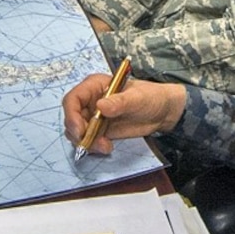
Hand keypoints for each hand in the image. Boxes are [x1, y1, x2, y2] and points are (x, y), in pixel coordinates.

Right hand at [61, 73, 185, 154]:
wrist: (162, 112)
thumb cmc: (150, 97)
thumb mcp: (136, 98)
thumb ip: (119, 102)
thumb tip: (100, 106)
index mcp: (94, 86)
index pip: (73, 99)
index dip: (71, 115)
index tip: (80, 130)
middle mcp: (90, 101)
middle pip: (72, 118)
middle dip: (78, 133)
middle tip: (93, 143)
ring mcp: (94, 116)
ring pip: (78, 132)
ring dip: (86, 142)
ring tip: (105, 146)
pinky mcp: (100, 130)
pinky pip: (88, 140)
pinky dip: (93, 146)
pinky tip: (107, 147)